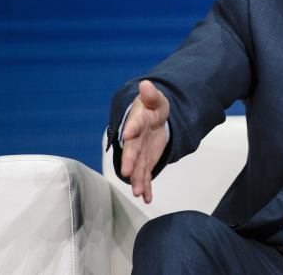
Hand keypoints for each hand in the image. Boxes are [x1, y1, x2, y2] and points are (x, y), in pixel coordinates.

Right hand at [120, 80, 169, 203]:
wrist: (152, 119)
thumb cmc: (152, 108)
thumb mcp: (156, 100)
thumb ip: (151, 95)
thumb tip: (146, 84)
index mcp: (137, 121)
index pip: (134, 125)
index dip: (132, 128)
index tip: (128, 134)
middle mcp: (135, 139)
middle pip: (132, 150)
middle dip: (129, 161)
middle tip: (126, 171)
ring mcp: (140, 152)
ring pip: (137, 167)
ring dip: (137, 180)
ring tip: (137, 192)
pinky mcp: (145, 162)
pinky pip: (145, 175)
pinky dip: (146, 186)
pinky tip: (146, 198)